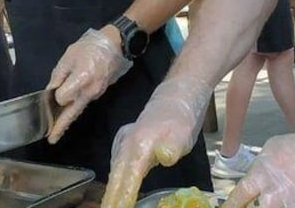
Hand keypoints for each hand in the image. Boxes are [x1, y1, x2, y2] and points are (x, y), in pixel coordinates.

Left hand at [46, 28, 131, 142]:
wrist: (115, 45)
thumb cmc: (90, 47)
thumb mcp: (70, 55)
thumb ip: (59, 74)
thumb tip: (51, 90)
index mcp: (81, 79)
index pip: (63, 97)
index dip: (55, 95)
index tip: (52, 90)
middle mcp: (90, 91)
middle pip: (72, 112)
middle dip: (61, 126)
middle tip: (51, 139)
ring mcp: (96, 94)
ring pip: (78, 109)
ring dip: (67, 119)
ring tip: (56, 130)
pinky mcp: (98, 93)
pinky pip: (83, 103)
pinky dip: (74, 109)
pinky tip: (67, 112)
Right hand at [101, 76, 212, 207]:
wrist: (176, 97)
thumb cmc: (181, 119)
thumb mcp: (183, 134)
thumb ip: (172, 147)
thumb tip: (165, 157)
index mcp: (139, 145)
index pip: (127, 179)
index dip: (122, 198)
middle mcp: (125, 144)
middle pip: (115, 177)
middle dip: (111, 198)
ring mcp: (123, 141)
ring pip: (114, 171)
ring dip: (111, 191)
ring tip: (110, 206)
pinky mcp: (124, 141)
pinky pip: (117, 164)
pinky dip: (116, 178)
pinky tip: (117, 188)